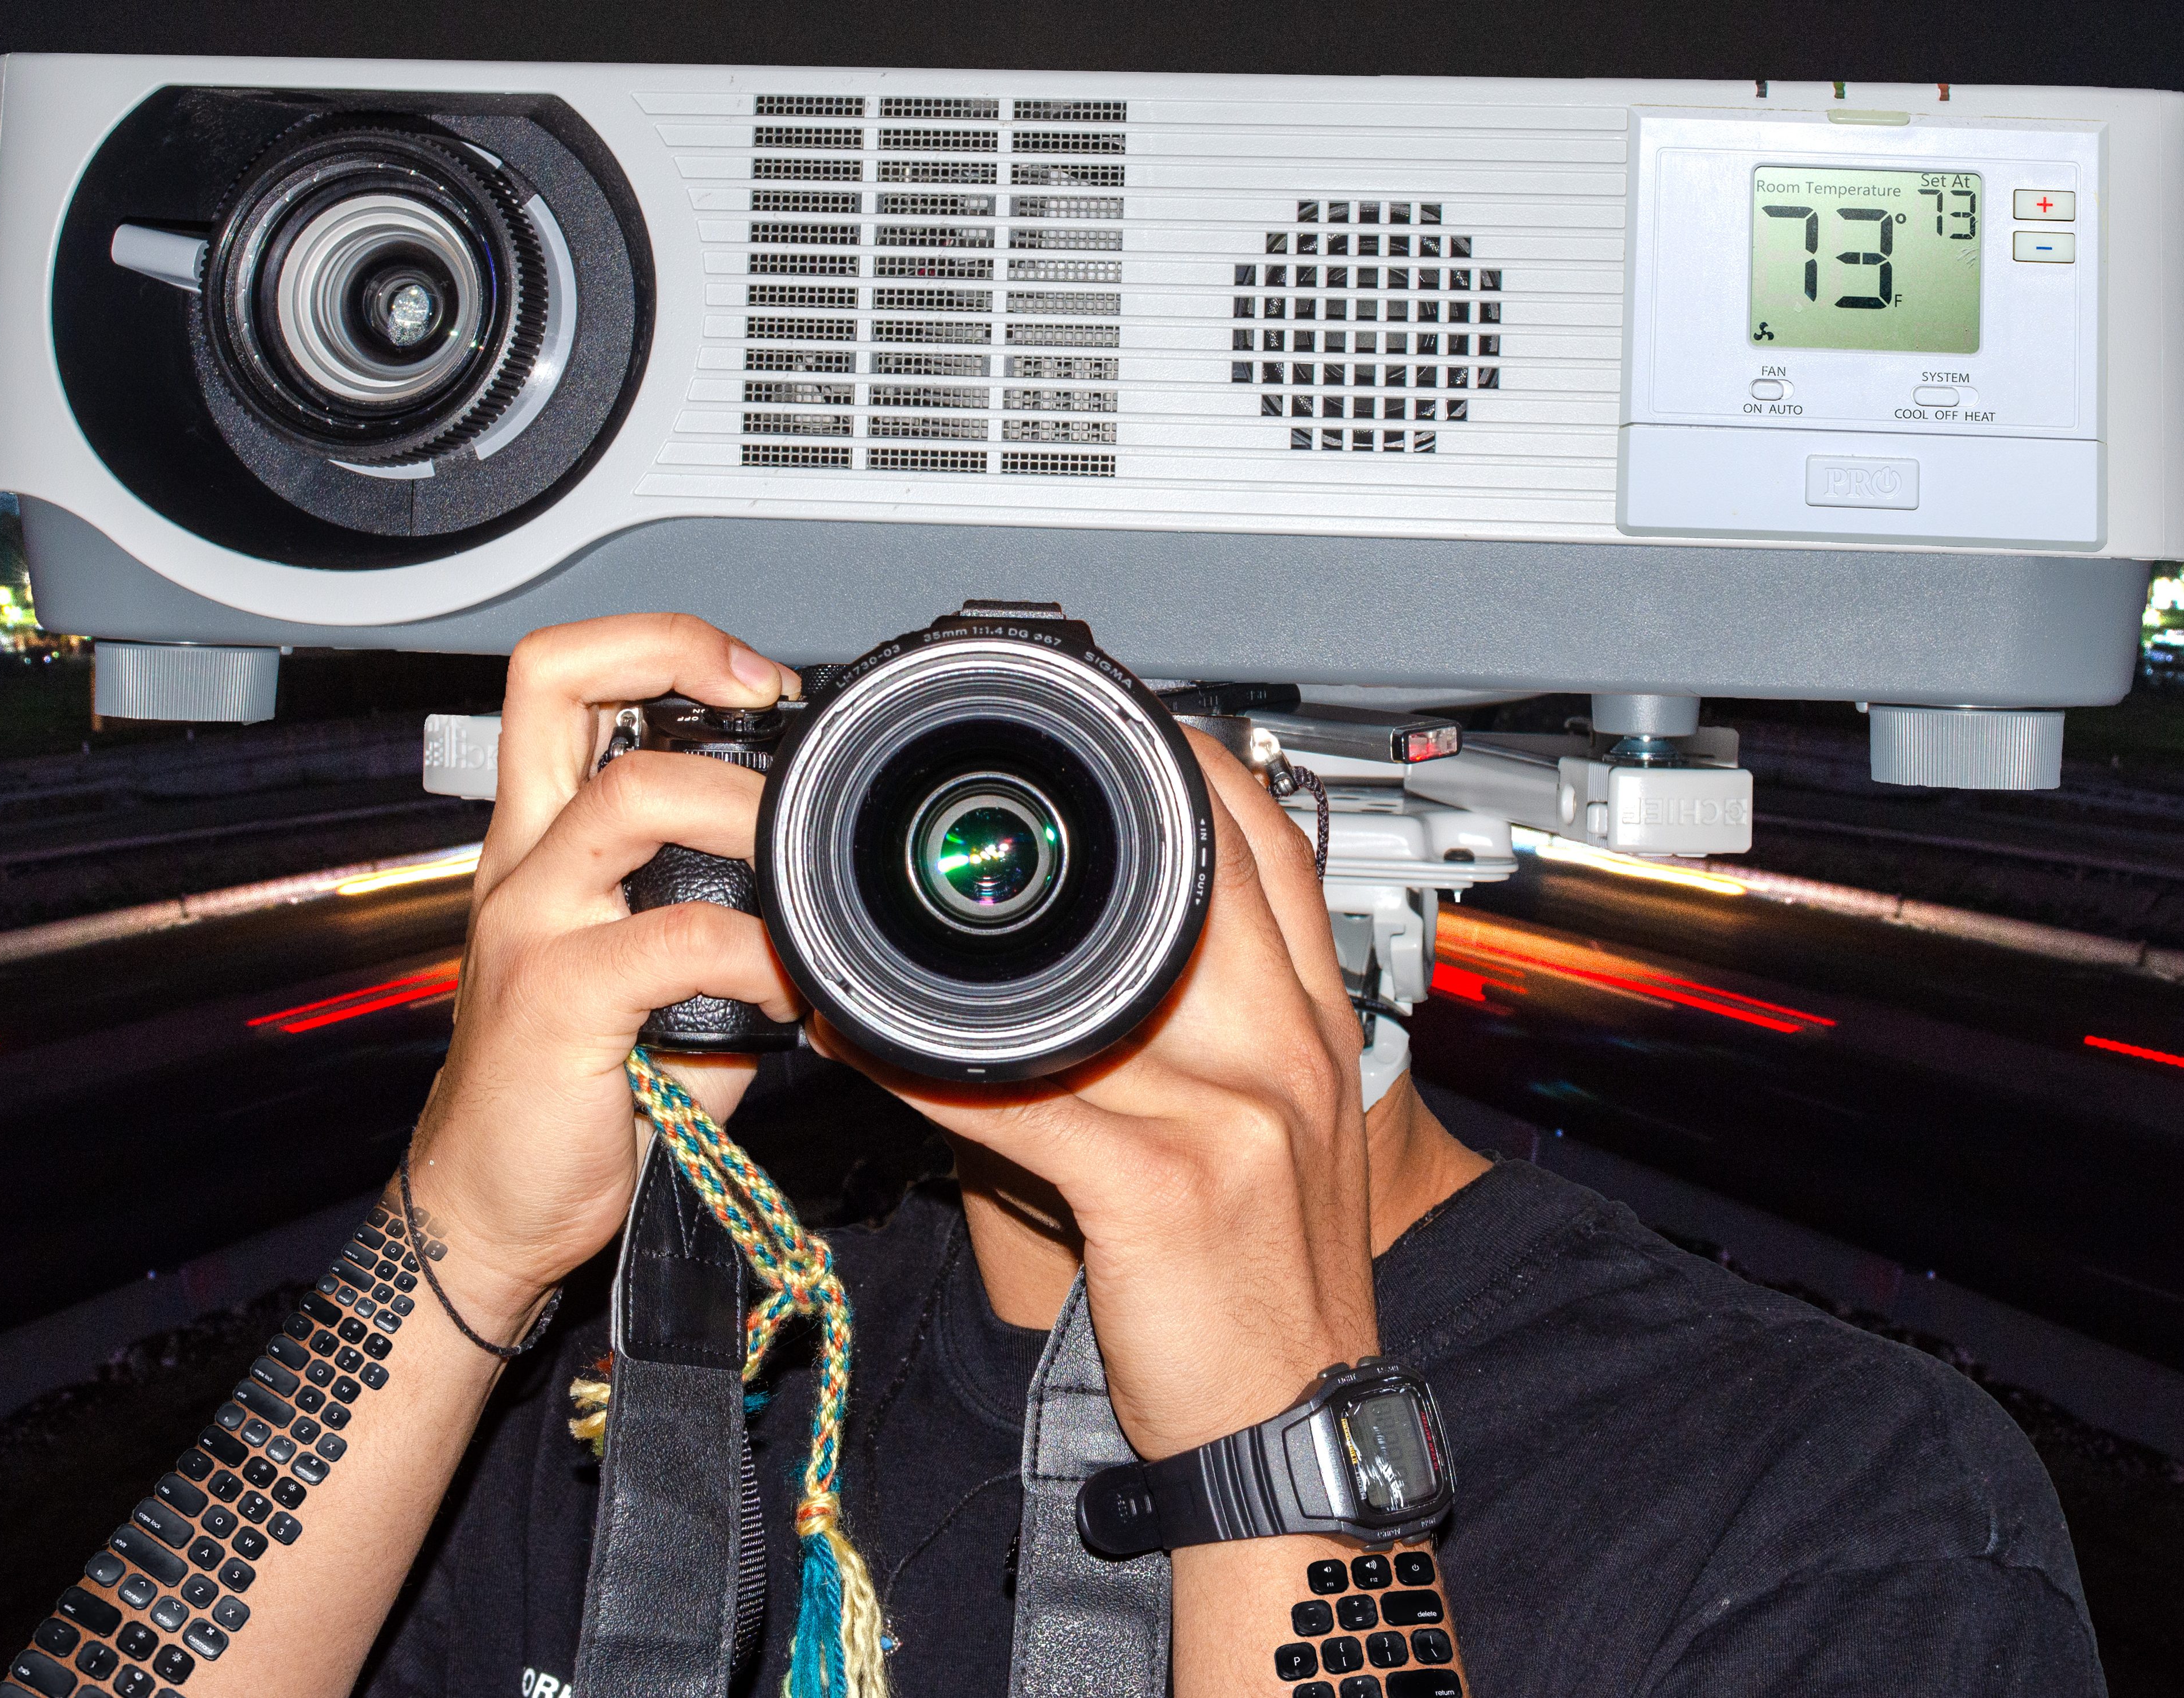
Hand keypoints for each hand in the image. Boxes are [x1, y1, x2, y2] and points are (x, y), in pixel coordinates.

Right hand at [408, 614, 804, 1330]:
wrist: (493, 1205)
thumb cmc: (576, 1093)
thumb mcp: (651, 980)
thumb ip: (717, 918)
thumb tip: (820, 891)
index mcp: (539, 841)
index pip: (561, 680)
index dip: (657, 646)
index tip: (751, 678)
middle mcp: (522, 862)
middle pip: (560, 687)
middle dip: (685, 670)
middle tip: (773, 725)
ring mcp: (530, 924)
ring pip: (627, 796)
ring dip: (741, 812)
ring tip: (799, 865)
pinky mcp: (554, 1000)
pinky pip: (672, 938)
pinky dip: (755, 954)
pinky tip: (789, 989)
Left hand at [817, 732, 1376, 1458]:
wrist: (1292, 1433)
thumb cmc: (1265, 1289)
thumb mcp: (1272, 1139)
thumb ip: (1201, 1042)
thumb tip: (1073, 982)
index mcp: (1315, 1031)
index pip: (1272, 850)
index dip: (1191, 767)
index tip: (1117, 728)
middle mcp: (1287, 1053)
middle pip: (1189, 876)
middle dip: (1084, 816)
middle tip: (958, 791)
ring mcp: (1234, 1116)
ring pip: (1084, 984)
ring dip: (960, 948)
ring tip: (877, 906)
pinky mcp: (1165, 1189)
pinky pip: (1022, 1098)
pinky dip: (929, 1061)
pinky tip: (867, 1035)